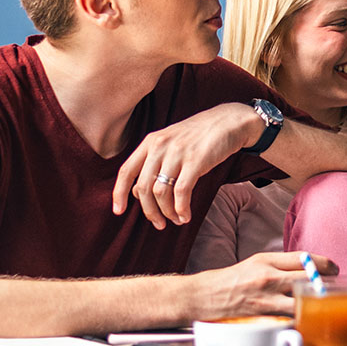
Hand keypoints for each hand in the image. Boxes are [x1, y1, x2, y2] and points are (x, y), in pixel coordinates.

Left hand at [113, 103, 257, 228]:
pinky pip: (181, 192)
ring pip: (161, 193)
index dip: (119, 194)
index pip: (126, 171)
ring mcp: (177, 154)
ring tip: (176, 220)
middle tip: (159, 224)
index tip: (118, 211)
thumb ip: (154, 163)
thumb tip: (139, 191)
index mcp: (150, 142)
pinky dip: (181, 208)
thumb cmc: (199, 136)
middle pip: (143, 187)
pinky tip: (186, 215)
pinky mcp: (195, 162)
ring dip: (167, 212)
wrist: (228, 121)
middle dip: (149, 211)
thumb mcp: (171, 143)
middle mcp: (159, 147)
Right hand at [191, 251, 337, 319]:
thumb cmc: (233, 279)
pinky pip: (288, 320)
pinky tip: (306, 320)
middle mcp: (268, 278)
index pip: (304, 258)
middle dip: (326, 283)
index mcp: (267, 261)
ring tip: (322, 305)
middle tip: (333, 287)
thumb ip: (281, 264)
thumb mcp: (257, 262)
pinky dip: (299, 320)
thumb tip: (309, 268)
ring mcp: (265, 299)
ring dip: (315, 304)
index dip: (325, 264)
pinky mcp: (262, 317)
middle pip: (307, 279)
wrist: (206, 296)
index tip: (333, 268)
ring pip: (301, 302)